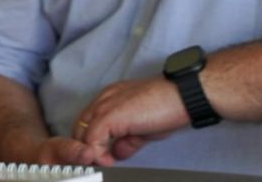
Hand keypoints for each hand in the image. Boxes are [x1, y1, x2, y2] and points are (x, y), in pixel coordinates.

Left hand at [61, 76, 188, 165]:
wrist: (181, 96)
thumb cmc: (168, 107)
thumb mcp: (143, 129)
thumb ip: (127, 141)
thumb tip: (117, 153)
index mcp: (109, 100)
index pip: (88, 124)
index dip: (91, 144)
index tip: (102, 158)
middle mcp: (102, 100)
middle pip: (80, 129)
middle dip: (86, 150)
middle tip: (100, 164)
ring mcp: (103, 106)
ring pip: (81, 134)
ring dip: (90, 154)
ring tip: (104, 165)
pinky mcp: (108, 116)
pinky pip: (92, 140)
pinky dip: (97, 154)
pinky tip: (109, 162)